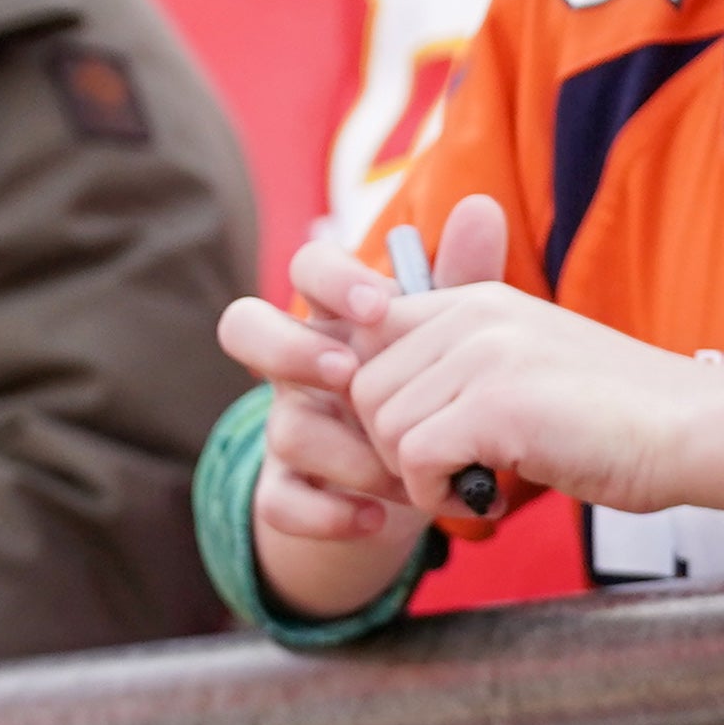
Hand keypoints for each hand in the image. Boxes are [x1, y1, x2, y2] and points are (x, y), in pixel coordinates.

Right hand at [221, 201, 510, 615]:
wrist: (414, 483)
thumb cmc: (427, 391)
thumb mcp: (446, 337)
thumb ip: (461, 277)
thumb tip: (479, 206)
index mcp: (334, 316)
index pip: (305, 268)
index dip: (331, 277)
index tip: (380, 306)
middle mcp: (297, 367)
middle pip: (244, 327)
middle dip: (291, 348)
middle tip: (348, 373)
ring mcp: (286, 428)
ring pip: (285, 430)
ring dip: (353, 455)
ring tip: (413, 476)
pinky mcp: (284, 491)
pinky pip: (282, 503)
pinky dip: (333, 514)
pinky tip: (383, 517)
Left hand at [338, 192, 686, 515]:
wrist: (693, 429)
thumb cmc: (613, 417)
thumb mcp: (527, 369)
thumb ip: (462, 370)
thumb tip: (382, 406)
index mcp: (478, 301)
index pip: (370, 337)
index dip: (378, 401)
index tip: (415, 440)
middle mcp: (475, 316)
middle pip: (364, 389)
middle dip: (391, 447)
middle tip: (446, 473)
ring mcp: (486, 355)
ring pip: (384, 428)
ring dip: (416, 475)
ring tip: (474, 484)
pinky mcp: (498, 404)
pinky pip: (415, 461)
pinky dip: (437, 497)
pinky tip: (488, 498)